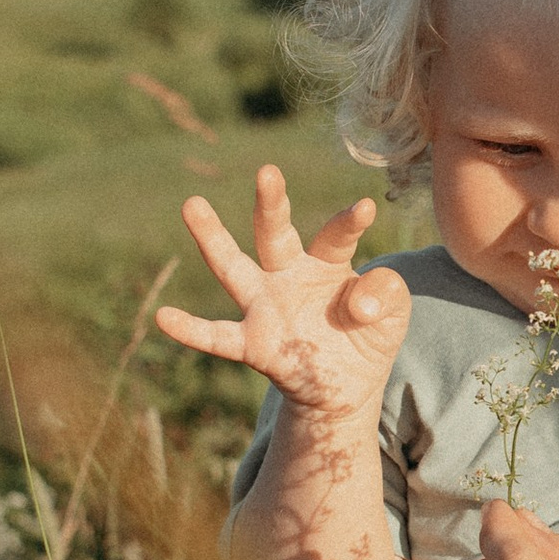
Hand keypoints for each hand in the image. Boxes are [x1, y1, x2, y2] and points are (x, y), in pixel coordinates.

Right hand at [157, 168, 410, 417]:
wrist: (347, 387)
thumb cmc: (368, 336)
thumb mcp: (393, 314)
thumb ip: (387, 295)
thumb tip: (360, 304)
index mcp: (326, 262)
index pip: (336, 236)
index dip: (349, 223)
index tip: (365, 208)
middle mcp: (289, 275)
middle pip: (275, 234)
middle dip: (271, 204)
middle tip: (268, 171)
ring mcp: (266, 307)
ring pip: (233, 268)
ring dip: (213, 238)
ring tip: (192, 204)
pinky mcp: (253, 344)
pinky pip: (217, 336)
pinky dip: (190, 329)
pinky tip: (164, 317)